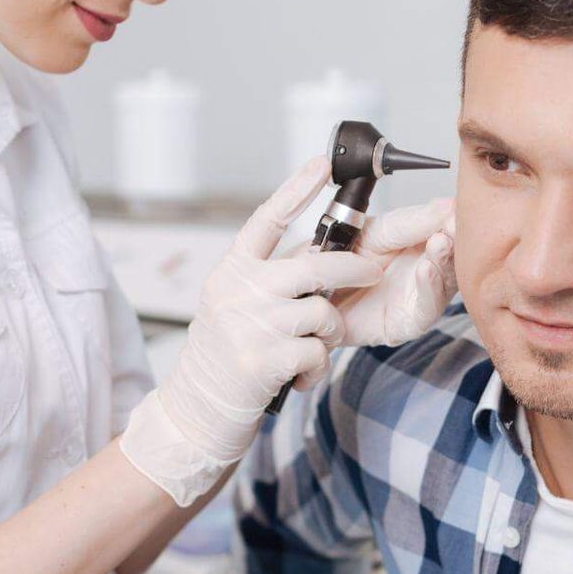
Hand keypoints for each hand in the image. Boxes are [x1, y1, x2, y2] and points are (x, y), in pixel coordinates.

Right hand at [119, 158, 381, 504]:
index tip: (321, 164)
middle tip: (375, 272)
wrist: (197, 410)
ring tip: (309, 349)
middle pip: (314, 266)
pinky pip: (318, 351)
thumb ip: (269, 280)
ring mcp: (249, 324)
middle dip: (354, 271)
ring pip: (323, 313)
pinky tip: (297, 375)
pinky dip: (317, 367)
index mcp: (231, 271)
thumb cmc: (227, 355)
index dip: (295, 190)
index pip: (266, 220)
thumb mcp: (235, 305)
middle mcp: (238, 291)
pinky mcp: (261, 359)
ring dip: (329, 334)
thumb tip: (321, 257)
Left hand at [330, 197, 456, 346]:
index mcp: (424, 244)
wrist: (313, 295)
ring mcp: (421, 299)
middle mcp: (429, 272)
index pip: (450, 231)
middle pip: (455, 257)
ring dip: (444, 261)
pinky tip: (427, 270)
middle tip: (454, 224)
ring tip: (440, 242)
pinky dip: (429, 289)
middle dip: (456, 240)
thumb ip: (411, 222)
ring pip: (446, 282)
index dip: (455, 220)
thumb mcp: (376, 232)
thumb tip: (447, 205)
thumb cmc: (343, 262)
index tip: (458, 208)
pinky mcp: (407, 324)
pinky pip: (426, 309)